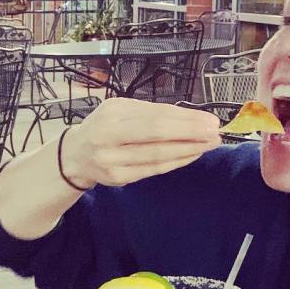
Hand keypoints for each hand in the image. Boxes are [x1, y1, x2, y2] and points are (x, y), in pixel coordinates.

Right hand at [59, 99, 220, 188]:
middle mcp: (107, 136)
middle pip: (156, 134)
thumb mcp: (120, 110)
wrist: (75, 155)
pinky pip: (153, 169)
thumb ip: (150, 112)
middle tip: (214, 133)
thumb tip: (191, 117)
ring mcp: (111, 159)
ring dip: (188, 150)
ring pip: (157, 155)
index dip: (185, 119)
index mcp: (111, 114)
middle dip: (190, 134)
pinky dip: (176, 162)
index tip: (209, 120)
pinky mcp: (118, 178)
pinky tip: (191, 155)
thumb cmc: (104, 128)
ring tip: (209, 144)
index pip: (155, 115)